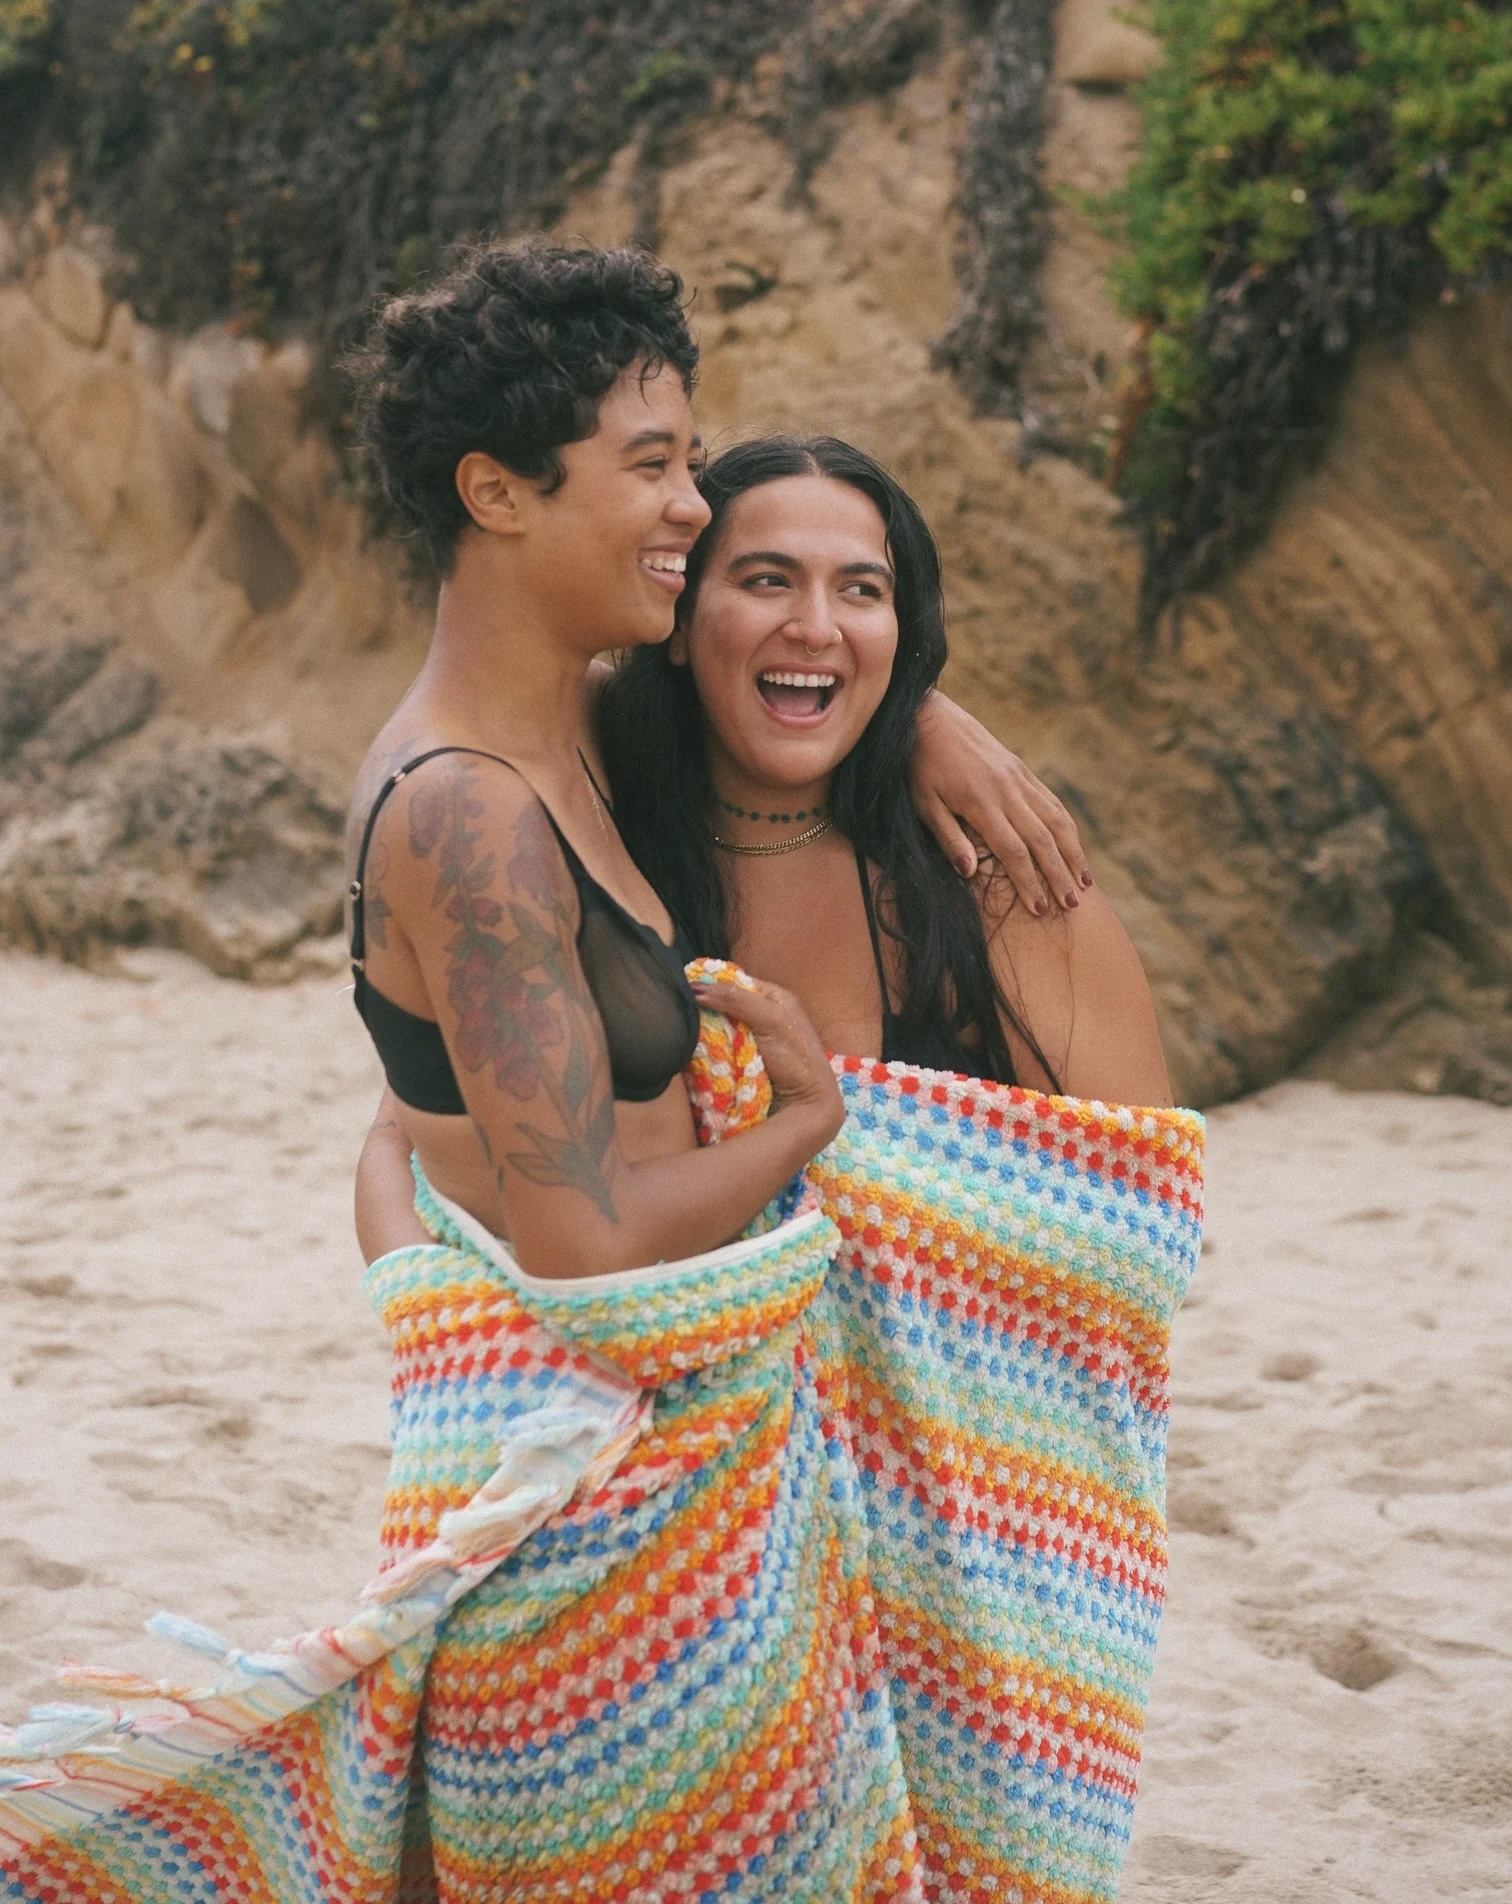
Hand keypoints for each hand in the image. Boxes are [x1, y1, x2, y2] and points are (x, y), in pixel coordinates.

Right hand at [691, 976, 844, 1146]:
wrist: (806, 1102)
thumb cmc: (796, 1057)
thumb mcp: (772, 1020)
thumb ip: (738, 1001)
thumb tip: (696, 990)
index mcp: (773, 996)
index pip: (734, 981)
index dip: (711, 983)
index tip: (683, 988)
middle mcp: (761, 1012)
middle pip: (724, 1003)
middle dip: (705, 1006)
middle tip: (678, 1009)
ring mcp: (751, 1037)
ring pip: (719, 1024)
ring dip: (703, 1028)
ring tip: (680, 1026)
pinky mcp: (742, 1057)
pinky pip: (719, 1045)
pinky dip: (708, 1045)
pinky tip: (691, 1044)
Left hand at [909, 691, 1090, 912]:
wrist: (929, 717)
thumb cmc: (919, 766)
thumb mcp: (923, 803)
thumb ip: (947, 838)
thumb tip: (970, 872)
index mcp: (981, 802)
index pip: (1013, 851)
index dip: (1029, 882)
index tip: (1041, 909)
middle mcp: (1007, 790)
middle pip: (1042, 840)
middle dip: (1058, 875)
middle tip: (1071, 905)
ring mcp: (1018, 778)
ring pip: (1056, 820)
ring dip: (1073, 853)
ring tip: (1085, 882)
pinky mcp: (1021, 770)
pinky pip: (1052, 801)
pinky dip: (1067, 827)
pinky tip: (1075, 847)